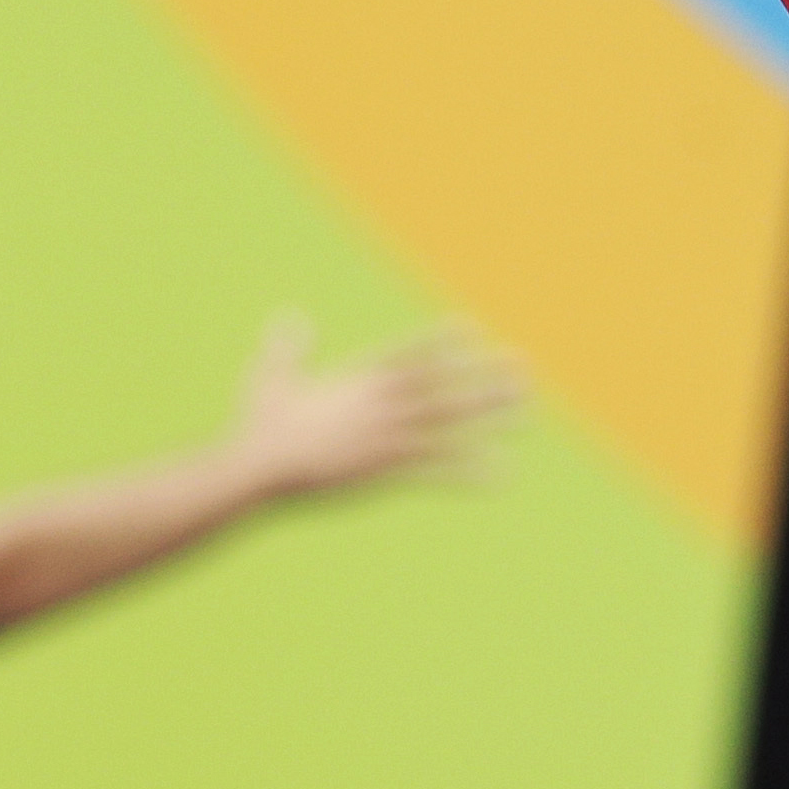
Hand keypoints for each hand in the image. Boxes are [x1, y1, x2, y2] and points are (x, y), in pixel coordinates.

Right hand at [225, 314, 520, 499]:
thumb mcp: (272, 376)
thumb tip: (290, 315)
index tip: (472, 327)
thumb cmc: (261, 424)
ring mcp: (389, 436)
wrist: (262, 466)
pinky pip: (438, 470)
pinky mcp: (388, 470)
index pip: (410, 354)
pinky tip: (502, 474)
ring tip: (527, 410)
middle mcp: (382, 402)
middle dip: (485, 375)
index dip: (441, 341)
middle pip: (445, 384)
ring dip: (490, 415)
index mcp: (360, 379)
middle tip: (524, 366)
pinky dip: (471, 472)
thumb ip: (288, 345)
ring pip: (450, 422)